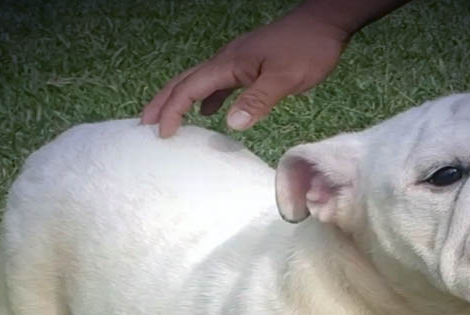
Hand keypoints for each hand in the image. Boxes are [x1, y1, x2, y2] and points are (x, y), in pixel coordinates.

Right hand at [141, 10, 347, 137]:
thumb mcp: (284, 78)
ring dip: (180, 99)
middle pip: (185, 81)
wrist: (323, 25)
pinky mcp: (248, 66)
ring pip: (199, 82)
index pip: (190, 88)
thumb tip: (230, 124)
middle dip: (163, 102)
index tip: (162, 134)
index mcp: (229, 64)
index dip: (172, 111)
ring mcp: (237, 62)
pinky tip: (209, 112)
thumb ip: (257, 100)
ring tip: (167, 119)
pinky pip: (218, 83)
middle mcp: (227, 61)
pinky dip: (206, 98)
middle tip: (145, 124)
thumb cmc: (307, 49)